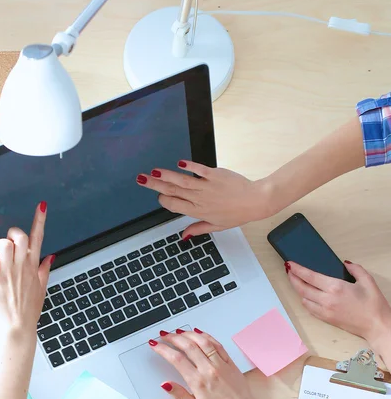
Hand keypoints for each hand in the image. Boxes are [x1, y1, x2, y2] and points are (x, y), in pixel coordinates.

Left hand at [0, 202, 53, 337]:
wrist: (17, 328)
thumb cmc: (29, 310)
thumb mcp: (41, 288)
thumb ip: (44, 269)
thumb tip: (51, 256)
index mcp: (34, 267)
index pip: (38, 238)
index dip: (40, 220)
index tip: (42, 206)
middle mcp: (21, 266)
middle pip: (19, 236)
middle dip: (13, 234)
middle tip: (10, 242)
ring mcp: (6, 272)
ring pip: (3, 243)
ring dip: (0, 245)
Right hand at [136, 161, 273, 236]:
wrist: (256, 201)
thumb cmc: (238, 213)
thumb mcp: (217, 226)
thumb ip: (198, 228)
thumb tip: (184, 236)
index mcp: (198, 211)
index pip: (173, 205)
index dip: (163, 200)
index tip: (158, 195)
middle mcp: (200, 199)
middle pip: (172, 191)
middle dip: (155, 185)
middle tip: (141, 179)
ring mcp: (207, 186)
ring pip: (182, 180)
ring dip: (166, 175)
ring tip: (153, 171)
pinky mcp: (215, 174)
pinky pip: (199, 169)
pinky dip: (190, 165)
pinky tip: (180, 162)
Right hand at [150, 329, 259, 398]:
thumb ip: (179, 395)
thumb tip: (165, 383)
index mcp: (199, 382)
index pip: (176, 359)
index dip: (163, 349)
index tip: (155, 344)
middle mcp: (209, 370)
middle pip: (187, 346)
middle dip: (172, 337)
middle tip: (163, 335)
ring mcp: (220, 364)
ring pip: (202, 341)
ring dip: (187, 333)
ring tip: (177, 331)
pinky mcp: (229, 362)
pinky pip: (216, 344)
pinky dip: (205, 336)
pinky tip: (198, 333)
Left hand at [287, 261, 390, 348]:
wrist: (378, 328)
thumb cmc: (375, 305)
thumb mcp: (368, 282)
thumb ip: (356, 269)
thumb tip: (345, 263)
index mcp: (335, 287)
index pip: (309, 276)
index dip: (297, 269)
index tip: (289, 264)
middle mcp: (327, 299)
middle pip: (302, 288)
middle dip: (292, 278)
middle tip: (289, 271)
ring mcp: (325, 311)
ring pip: (303, 299)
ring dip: (298, 289)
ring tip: (296, 281)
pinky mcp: (326, 319)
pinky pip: (310, 309)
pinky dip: (305, 301)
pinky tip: (306, 296)